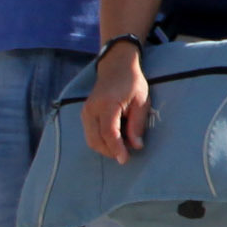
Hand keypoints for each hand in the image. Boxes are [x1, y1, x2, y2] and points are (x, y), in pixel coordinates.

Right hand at [85, 43, 151, 162]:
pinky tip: (115, 138)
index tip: (124, 159)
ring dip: (105, 148)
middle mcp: (91, 110)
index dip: (116, 148)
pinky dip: (101, 141)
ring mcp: (85, 112)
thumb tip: (136, 146)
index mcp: (107, 105)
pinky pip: (90, 134)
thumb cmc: (132, 82)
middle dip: (110, 151)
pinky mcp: (85, 114)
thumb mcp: (142, 101)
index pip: (109, 133)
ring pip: (91, 139)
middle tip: (127, 153)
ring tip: (122, 146)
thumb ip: (138, 124)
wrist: (116, 66)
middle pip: (96, 140)